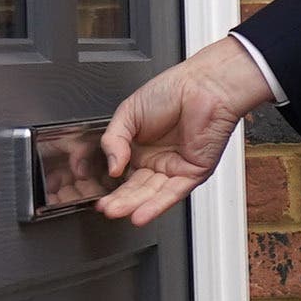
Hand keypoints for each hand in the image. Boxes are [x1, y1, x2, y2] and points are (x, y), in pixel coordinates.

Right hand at [95, 37, 274, 223]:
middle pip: (136, 188)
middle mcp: (157, 160)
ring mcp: (175, 167)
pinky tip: (140, 214)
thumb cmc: (172, 90)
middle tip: (106, 208)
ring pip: (152, 194)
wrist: (203, 86)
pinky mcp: (193, 172)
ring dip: (134, 206)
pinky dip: (157, 205)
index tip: (97, 196)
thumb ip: (113, 140)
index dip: (111, 187)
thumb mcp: (128, 113)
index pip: (123, 175)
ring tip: (117, 212)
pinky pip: (173, 193)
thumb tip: (111, 167)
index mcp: (140, 147)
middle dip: (120, 201)